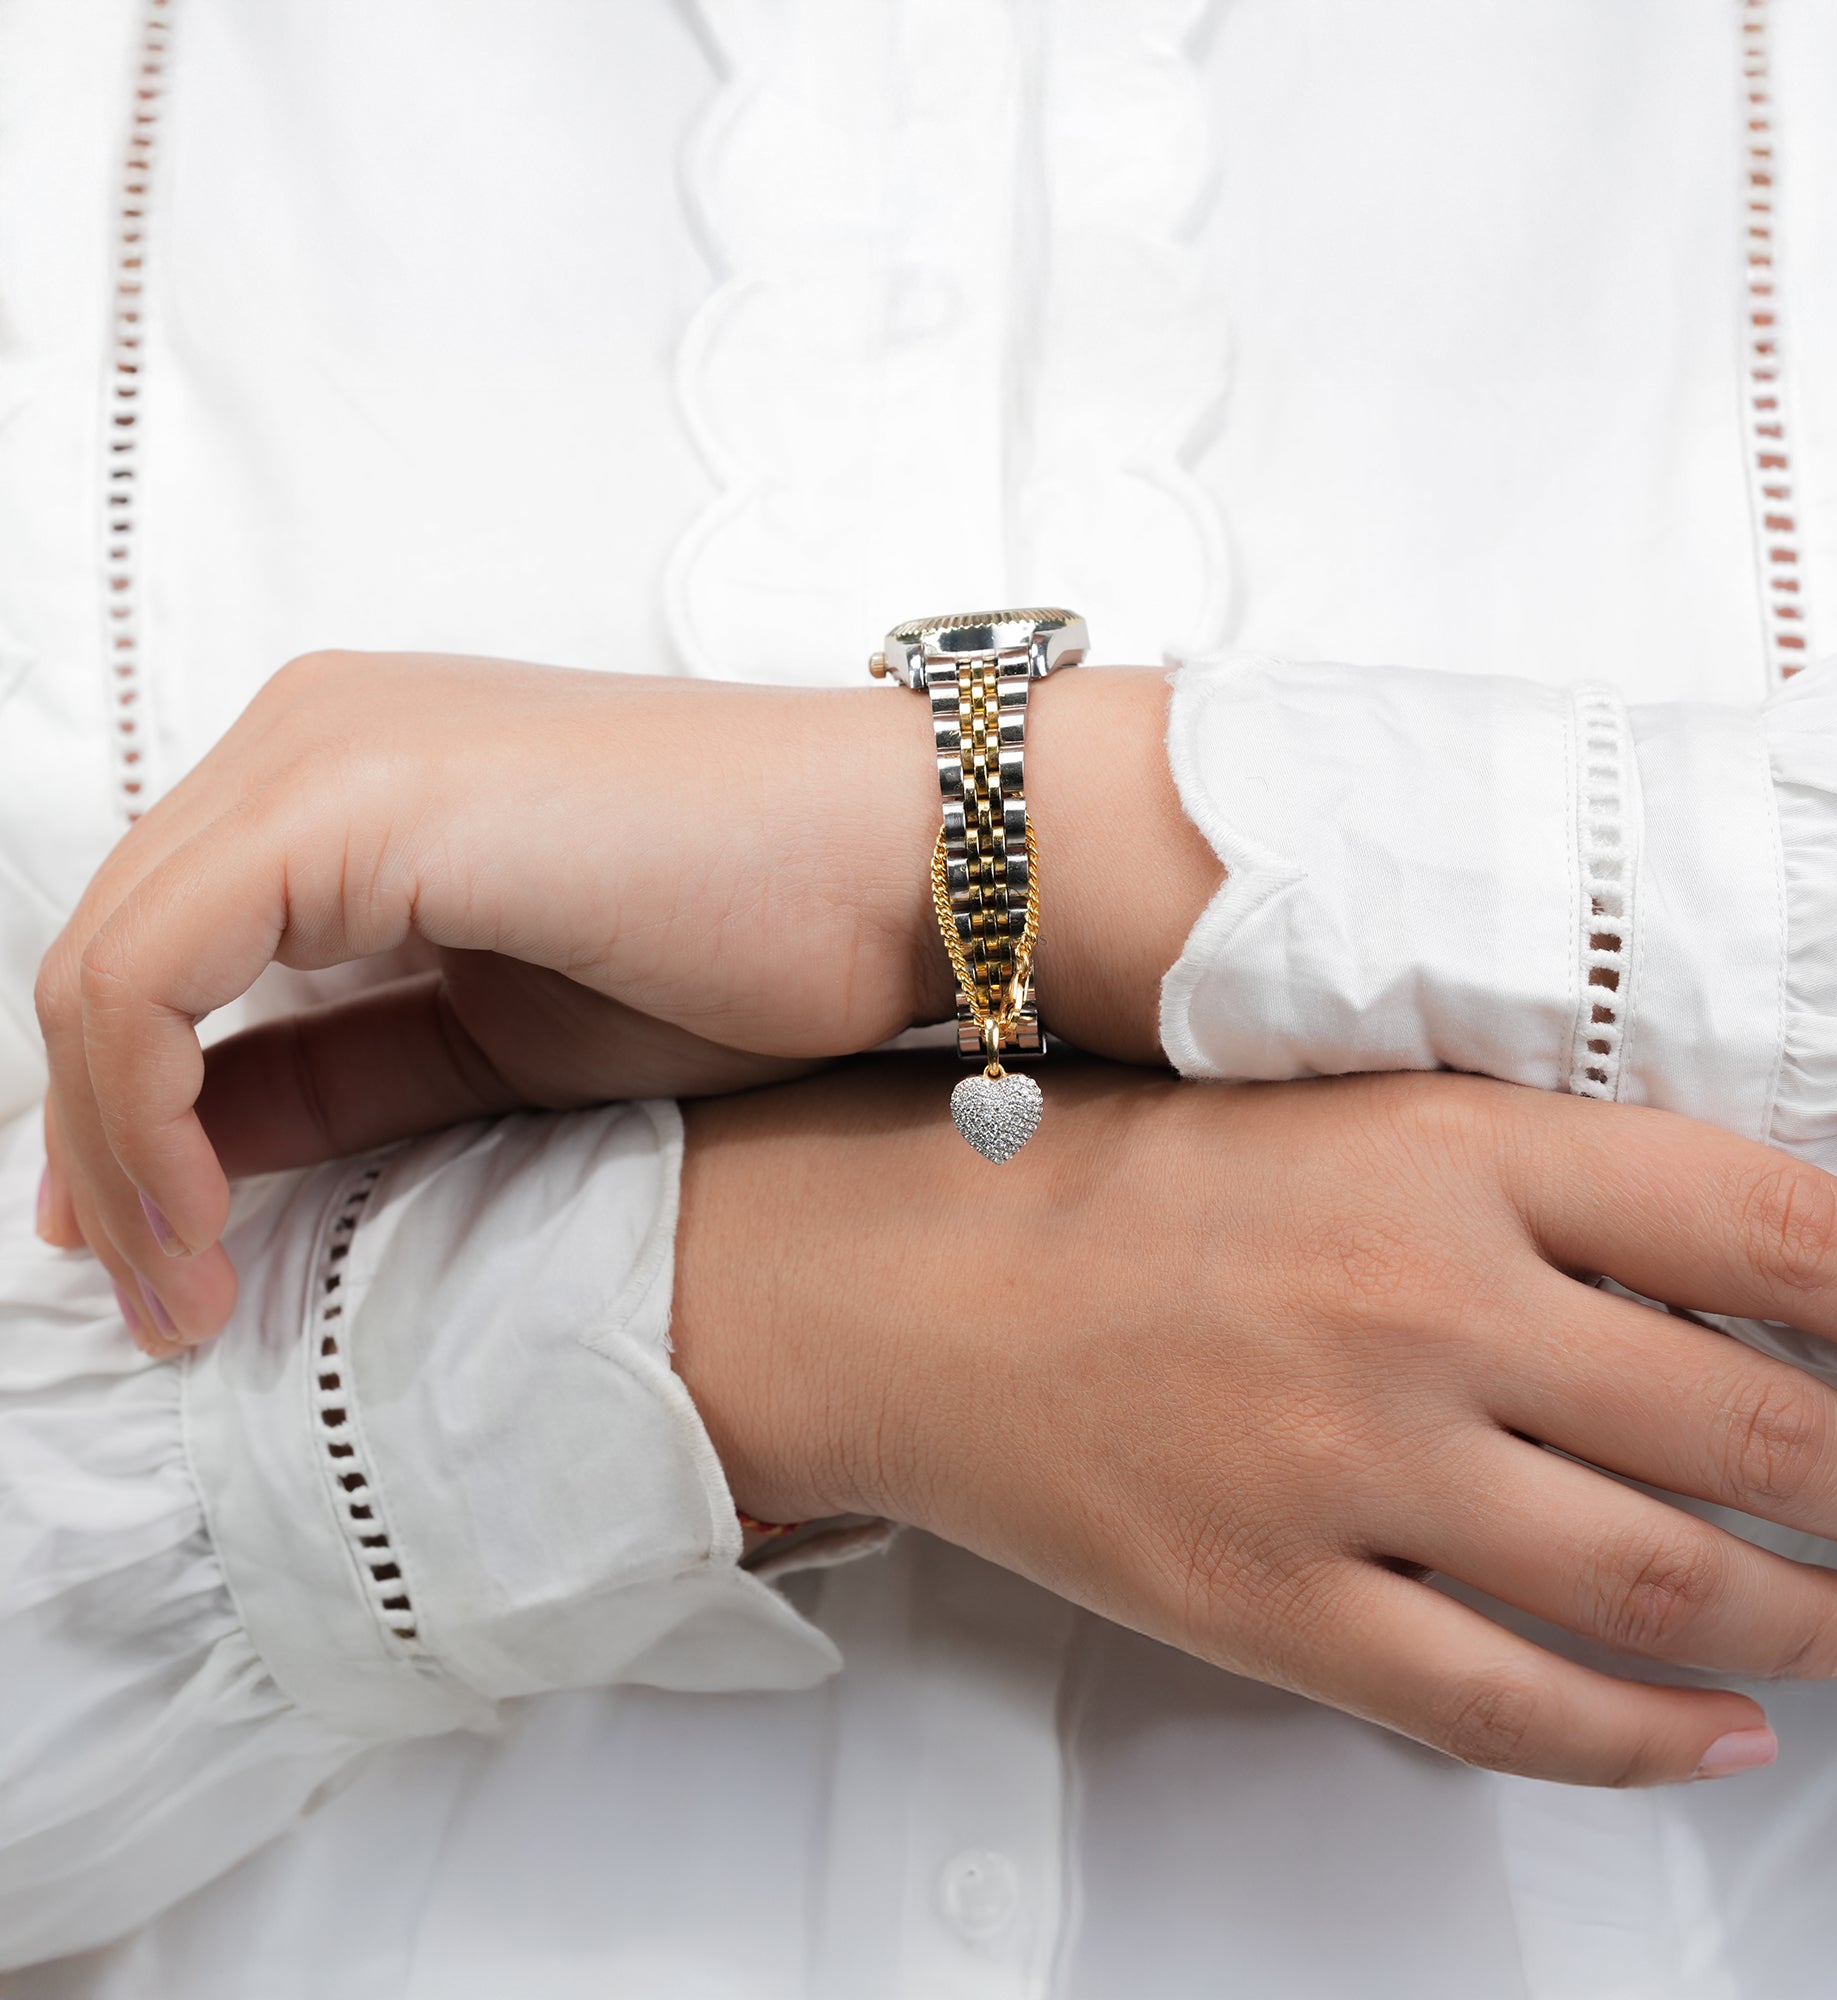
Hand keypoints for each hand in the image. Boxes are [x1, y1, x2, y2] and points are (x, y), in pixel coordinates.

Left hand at [33, 651, 1210, 1347]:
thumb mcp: (503, 1042)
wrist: (909, 869)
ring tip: (179, 1296)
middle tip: (157, 1302)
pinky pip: (154, 972)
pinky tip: (202, 1224)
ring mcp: (326, 750)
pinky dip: (143, 1114)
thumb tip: (196, 1148)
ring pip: (108, 969)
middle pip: (112, 957)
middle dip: (107, 1153)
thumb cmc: (753, 945)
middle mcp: (312, 731)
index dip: (126, 1119)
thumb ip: (340, 1073)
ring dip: (118, 1152)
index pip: (166, 951)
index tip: (160, 1258)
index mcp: (351, 771)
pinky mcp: (353, 798)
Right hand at [670, 1060, 1836, 1787]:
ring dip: (1806, 1623)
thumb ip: (1534, 1178)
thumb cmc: (1118, 1177)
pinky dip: (1645, 1742)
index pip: (1772, 1228)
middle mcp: (1416, 1307)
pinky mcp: (1271, 1603)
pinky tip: (1714, 1738)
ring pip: (1659, 1587)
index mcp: (1447, 1151)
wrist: (910, 1277)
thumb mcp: (1344, 1111)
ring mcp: (1345, 1470)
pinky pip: (1509, 1708)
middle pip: (1748, 1425)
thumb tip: (1741, 1275)